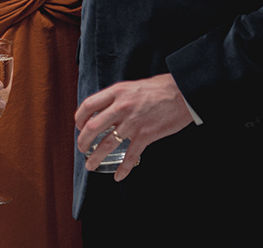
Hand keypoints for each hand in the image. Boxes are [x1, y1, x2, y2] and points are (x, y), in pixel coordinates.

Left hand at [74, 73, 193, 180]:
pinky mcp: (145, 135)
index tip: (79, 126)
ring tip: (89, 164)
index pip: (88, 105)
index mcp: (117, 92)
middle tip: (81, 148)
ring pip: (107, 143)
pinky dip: (123, 169)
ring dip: (95, 157)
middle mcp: (121, 107)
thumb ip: (118, 98)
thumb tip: (105, 111)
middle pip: (92, 126)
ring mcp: (132, 123)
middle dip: (82, 140)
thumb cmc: (159, 88)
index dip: (79, 117)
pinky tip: (118, 176)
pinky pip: (130, 156)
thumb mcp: (132, 86)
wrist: (183, 93)